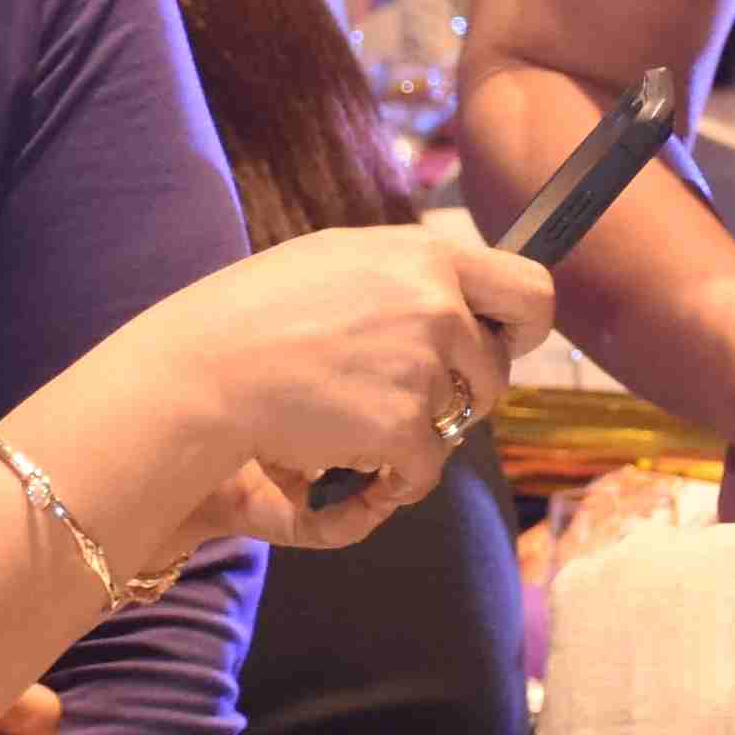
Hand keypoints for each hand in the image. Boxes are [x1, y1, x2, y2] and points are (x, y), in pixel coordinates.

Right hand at [109, 219, 554, 552]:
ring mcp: (425, 366)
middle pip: (499, 368)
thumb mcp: (338, 261)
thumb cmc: (256, 314)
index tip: (504, 343)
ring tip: (354, 417)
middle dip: (473, 391)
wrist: (205, 369)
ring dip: (419, 431)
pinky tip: (351, 457)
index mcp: (425, 257)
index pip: (529, 288)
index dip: (524, 326)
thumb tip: (457, 290)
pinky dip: (396, 477)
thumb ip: (408, 274)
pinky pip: (426, 468)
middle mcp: (437, 306)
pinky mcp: (404, 426)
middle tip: (420, 398)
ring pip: (457, 421)